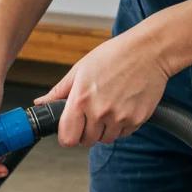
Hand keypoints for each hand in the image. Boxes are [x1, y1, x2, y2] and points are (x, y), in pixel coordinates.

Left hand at [35, 25, 171, 146]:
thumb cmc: (115, 55)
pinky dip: (122, 125)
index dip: (68, 135)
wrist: (152, 50)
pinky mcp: (137, 119)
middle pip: (86, 141)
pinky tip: (124, 106)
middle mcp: (99, 111)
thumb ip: (59, 91)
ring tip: (111, 106)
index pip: (66, 139)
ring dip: (105, 129)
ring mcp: (119, 117)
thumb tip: (40, 103)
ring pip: (105, 139)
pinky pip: (123, 134)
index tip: (72, 129)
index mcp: (81, 100)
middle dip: (87, 131)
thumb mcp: (81, 69)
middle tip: (94, 112)